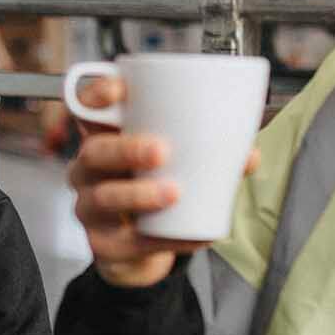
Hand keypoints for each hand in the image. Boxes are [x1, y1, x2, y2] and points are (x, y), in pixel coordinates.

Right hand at [67, 75, 257, 287]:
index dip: (96, 95)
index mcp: (104, 138)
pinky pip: (127, 242)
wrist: (135, 244)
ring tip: (174, 192)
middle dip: (127, 149)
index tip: (120, 90)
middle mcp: (89, 169)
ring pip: (102, 198)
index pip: (86, 108)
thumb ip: (207, 152)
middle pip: (93, 152)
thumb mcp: (172, 162)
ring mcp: (91, 207)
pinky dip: (161, 239)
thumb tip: (248, 154)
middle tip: (163, 150)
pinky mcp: (103, 243)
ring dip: (138, 194)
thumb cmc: (150, 187)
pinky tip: (189, 235)